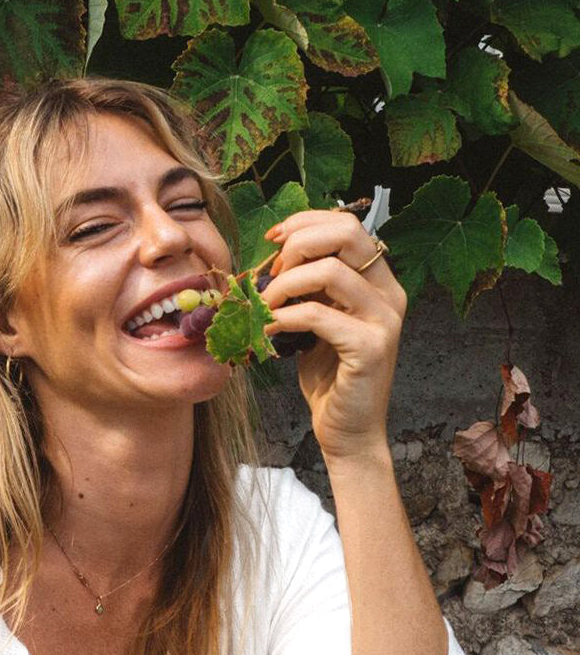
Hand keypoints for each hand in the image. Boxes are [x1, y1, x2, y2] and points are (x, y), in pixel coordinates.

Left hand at [261, 210, 407, 464]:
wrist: (347, 432)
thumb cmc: (329, 379)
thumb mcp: (318, 323)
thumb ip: (310, 289)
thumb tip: (274, 257)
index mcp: (378, 282)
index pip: (348, 225)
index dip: (306, 223)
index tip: (273, 240)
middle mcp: (389, 294)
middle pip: (347, 234)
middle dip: (299, 243)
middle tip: (271, 272)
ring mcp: (384, 320)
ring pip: (330, 271)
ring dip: (285, 284)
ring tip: (265, 305)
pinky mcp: (370, 348)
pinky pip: (319, 315)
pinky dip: (286, 317)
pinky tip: (269, 330)